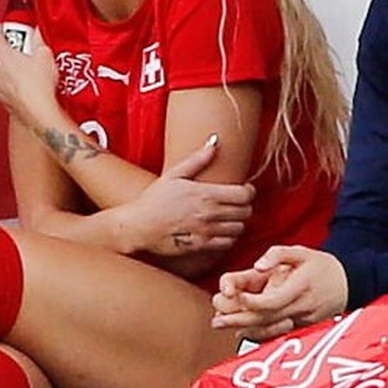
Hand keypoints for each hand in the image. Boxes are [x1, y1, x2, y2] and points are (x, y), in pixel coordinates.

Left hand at [0, 24, 60, 132]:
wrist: (40, 112)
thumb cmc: (38, 86)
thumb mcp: (45, 54)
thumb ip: (39, 40)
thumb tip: (40, 33)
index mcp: (2, 56)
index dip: (0, 28)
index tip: (7, 27)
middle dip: (10, 50)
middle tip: (24, 49)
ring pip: (0, 72)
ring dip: (11, 69)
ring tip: (30, 68)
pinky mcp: (4, 101)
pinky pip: (6, 87)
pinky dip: (14, 84)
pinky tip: (30, 85)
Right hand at [125, 139, 254, 256]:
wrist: (138, 225)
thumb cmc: (154, 199)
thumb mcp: (174, 174)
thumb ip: (198, 159)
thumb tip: (214, 142)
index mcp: (206, 193)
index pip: (245, 194)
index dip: (249, 191)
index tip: (244, 189)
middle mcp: (209, 213)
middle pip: (246, 212)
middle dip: (245, 206)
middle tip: (236, 203)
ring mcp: (206, 231)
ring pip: (240, 228)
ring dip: (237, 222)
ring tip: (228, 217)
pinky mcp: (202, 246)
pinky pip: (228, 243)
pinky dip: (229, 237)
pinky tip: (220, 231)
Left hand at [211, 245, 347, 339]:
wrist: (349, 283)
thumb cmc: (321, 266)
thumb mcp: (300, 251)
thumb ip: (277, 254)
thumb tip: (258, 265)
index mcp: (300, 287)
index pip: (272, 301)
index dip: (252, 302)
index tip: (235, 297)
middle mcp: (300, 307)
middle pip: (267, 318)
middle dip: (240, 320)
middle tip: (216, 320)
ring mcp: (302, 320)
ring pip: (271, 329)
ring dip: (245, 330)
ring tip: (224, 326)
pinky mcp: (303, 328)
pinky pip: (279, 333)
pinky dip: (260, 334)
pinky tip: (243, 333)